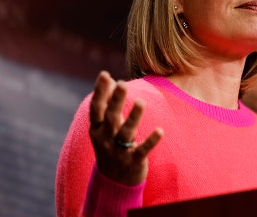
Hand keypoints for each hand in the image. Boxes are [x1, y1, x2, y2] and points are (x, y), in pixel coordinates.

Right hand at [88, 71, 162, 185]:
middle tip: (123, 84)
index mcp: (97, 129)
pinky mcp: (133, 161)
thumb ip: (107, 105)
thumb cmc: (110, 146)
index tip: (105, 74)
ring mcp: (118, 151)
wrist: (113, 182)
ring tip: (141, 102)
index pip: (96, 108)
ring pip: (126, 132)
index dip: (100, 91)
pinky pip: (142, 150)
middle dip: (116, 101)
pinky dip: (151, 141)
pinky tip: (160, 130)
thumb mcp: (104, 127)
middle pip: (111, 117)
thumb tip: (110, 78)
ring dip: (133, 117)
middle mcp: (105, 139)